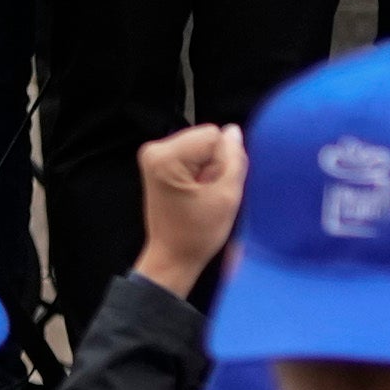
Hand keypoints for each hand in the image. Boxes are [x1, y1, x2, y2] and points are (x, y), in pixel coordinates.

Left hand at [133, 121, 247, 297]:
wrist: (172, 258)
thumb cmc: (197, 234)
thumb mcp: (227, 196)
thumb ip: (235, 158)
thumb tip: (233, 131)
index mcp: (165, 157)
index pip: (215, 135)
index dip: (223, 161)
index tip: (212, 188)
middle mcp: (154, 150)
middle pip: (206, 137)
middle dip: (214, 163)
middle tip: (207, 193)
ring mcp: (154, 156)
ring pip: (202, 144)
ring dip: (208, 168)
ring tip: (200, 194)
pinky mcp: (158, 163)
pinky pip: (193, 153)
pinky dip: (199, 170)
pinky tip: (194, 192)